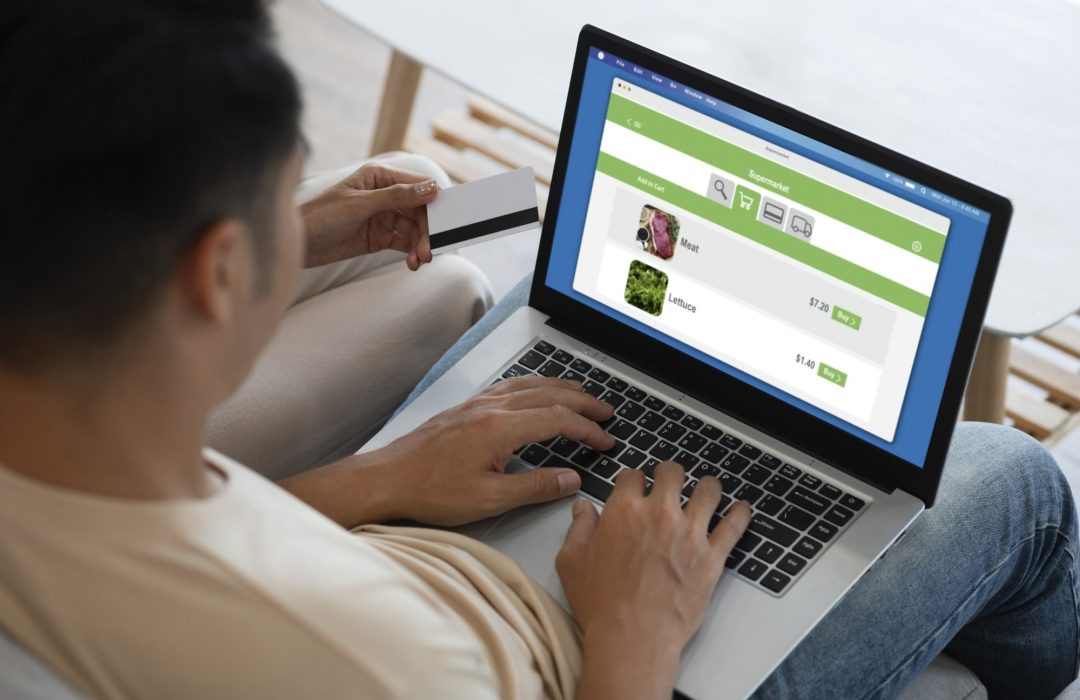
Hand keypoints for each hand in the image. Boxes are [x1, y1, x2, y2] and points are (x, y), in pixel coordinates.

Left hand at [300, 162, 439, 269]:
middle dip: (427, 230)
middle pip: (419, 211)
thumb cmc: (320, 215)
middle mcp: (384, 194)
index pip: (417, 186)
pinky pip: (403, 243)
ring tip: (419, 260)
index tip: (448, 220)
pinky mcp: (378, 237)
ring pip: (413, 229)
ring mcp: (382, 217)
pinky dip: (410, 253)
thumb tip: (430, 189)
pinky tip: (412, 262)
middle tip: (429, 250)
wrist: (297, 244)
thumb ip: (396, 197)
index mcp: (380, 177)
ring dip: (420, 244)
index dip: (434, 202)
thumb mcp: (360, 205)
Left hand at [365, 376, 615, 525]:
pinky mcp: (466, 408)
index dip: (586, 430)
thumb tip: (570, 480)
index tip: (605, 440)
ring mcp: (477, 405)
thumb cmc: (430, 490)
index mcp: (500, 428)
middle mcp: (491, 408)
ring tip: (581, 394)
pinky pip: (508, 386)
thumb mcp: (489, 499)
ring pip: (529, 386)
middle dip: (582, 403)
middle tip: (606, 412)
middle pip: (548, 396)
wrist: (388, 478)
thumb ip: (535, 487)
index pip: (557, 421)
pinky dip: (532, 385)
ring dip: (559, 388)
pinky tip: (535, 390)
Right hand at [556, 463, 751, 698]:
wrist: (633, 637)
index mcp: (624, 511)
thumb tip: (583, 509)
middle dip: (669, 474)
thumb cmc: (602, 605)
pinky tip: (742, 509)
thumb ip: (578, 529)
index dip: (633, 479)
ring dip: (706, 486)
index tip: (636, 486)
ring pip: (708, 490)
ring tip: (706, 489)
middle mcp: (659, 514)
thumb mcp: (572, 563)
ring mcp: (690, 533)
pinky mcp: (712, 556)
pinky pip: (734, 526)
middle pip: (672, 473)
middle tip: (670, 482)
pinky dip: (741, 514)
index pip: (632, 475)